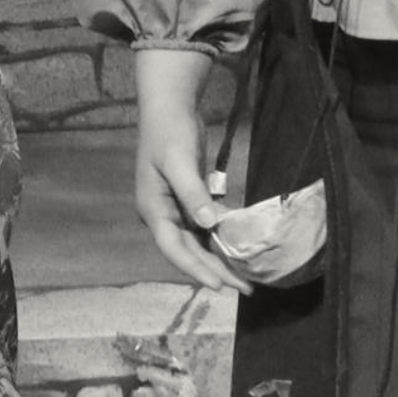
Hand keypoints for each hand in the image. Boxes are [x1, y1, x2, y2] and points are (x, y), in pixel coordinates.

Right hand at [133, 48, 253, 293]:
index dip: (196, 268)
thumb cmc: (170, 132)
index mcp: (153, 209)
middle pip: (187, 251)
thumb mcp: (179, 161)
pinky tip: (236, 250)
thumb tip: (209, 225)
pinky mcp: (187, 202)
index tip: (219, 285)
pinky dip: (218, 241)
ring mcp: (173, 210)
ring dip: (217, 260)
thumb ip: (193, 193)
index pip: (174, 248)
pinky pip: (202, 230)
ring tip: (245, 278)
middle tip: (244, 288)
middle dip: (213, 270)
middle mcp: (161, 215)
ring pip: (196, 243)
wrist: (169, 108)